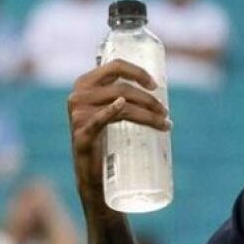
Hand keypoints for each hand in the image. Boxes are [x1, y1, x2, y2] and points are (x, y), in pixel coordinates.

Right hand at [65, 59, 171, 208]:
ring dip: (148, 114)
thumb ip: (120, 96)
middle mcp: (78, 96)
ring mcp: (78, 116)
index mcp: (84, 84)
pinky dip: (111, 110)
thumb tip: (156, 91)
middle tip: (165, 112)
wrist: (93, 177)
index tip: (156, 85)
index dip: (138, 72)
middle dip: (148, 99)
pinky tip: (120, 104)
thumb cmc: (105, 142)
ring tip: (164, 123)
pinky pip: (99, 119)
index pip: (115, 66)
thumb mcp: (109, 112)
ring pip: (123, 106)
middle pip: (122, 88)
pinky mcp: (82, 135)